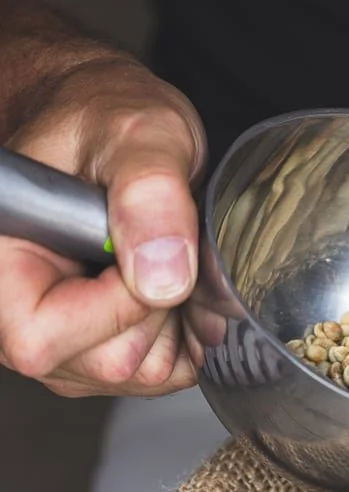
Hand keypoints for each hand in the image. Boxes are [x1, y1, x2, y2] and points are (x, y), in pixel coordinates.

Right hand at [0, 56, 204, 396]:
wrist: (111, 125)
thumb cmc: (106, 116)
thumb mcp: (141, 134)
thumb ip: (150, 195)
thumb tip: (160, 275)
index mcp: (1, 258)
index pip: (41, 336)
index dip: (117, 308)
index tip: (150, 255)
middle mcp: (16, 308)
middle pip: (105, 364)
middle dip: (160, 312)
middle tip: (165, 246)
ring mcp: (60, 335)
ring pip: (138, 375)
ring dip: (177, 322)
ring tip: (166, 258)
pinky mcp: (97, 345)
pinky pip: (160, 374)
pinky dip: (186, 335)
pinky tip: (176, 285)